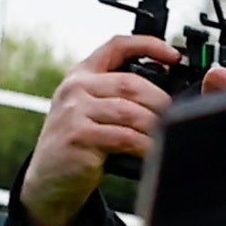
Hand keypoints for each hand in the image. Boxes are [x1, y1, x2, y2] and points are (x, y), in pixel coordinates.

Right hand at [22, 25, 225, 225]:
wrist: (48, 180)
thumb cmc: (78, 145)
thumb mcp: (91, 111)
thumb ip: (118, 96)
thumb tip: (167, 92)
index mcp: (81, 75)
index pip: (116, 46)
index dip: (148, 45)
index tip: (173, 55)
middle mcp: (75, 88)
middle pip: (131, 83)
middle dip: (160, 100)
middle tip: (177, 116)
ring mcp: (74, 111)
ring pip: (130, 111)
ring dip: (155, 126)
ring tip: (167, 137)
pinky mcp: (78, 137)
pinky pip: (124, 137)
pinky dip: (145, 145)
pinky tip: (153, 151)